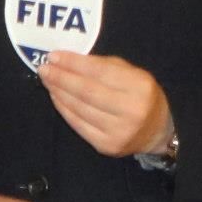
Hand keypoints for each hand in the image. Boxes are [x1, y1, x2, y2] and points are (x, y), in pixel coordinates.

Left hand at [37, 50, 172, 157]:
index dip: (73, 63)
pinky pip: (78, 125)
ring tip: (48, 80)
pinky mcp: (106, 146)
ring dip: (59, 92)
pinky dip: (63, 109)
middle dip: (61, 78)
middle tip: (44, 68)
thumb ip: (103, 65)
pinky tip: (56, 97)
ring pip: (79, 108)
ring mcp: (118, 131)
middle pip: (86, 91)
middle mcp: (131, 110)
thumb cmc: (140, 95)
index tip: (54, 56)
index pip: (99, 71)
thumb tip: (67, 61)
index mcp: (140, 87)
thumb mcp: (132, 73)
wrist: (157, 131)